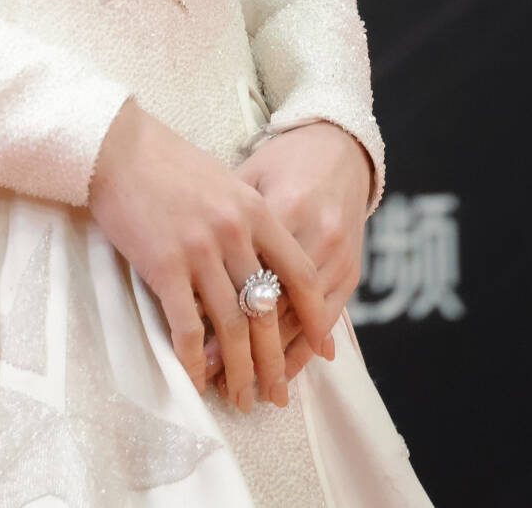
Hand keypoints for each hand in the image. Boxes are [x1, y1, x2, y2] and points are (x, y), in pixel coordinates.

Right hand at [88, 98, 334, 413]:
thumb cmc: (167, 162)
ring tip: (242, 398)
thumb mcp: (223, 181)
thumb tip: (263, 266)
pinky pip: (187, 327)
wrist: (115, 147)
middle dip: (274, 361)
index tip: (321, 348)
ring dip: (239, 371)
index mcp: (255, 210)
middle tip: (276, 394)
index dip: (314, 316)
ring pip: (232, 327)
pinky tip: (197, 380)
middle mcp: (234, 233)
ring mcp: (199, 251)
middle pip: (267, 311)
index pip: (301, 274)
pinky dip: (194, 360)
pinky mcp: (164, 266)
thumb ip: (247, 221)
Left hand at [208, 121, 370, 394]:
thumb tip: (180, 265)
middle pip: (273, 301)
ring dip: (272, 355)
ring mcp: (336, 250)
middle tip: (213, 377)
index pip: (244, 273)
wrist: (334, 146)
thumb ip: (221, 219)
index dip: (218, 311)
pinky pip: (327, 315)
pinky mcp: (351, 265)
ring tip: (244, 385)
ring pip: (299, 316)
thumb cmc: (279, 161)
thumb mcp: (246, 177)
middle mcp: (312, 231)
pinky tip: (284, 368)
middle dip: (243, 346)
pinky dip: (304, 345)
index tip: (192, 344)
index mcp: (277, 206)